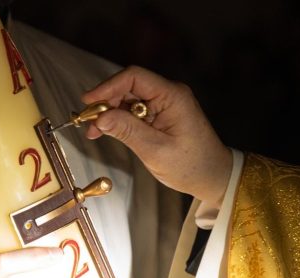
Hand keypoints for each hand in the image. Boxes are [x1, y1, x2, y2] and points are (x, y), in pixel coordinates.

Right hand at [82, 66, 232, 206]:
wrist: (212, 176)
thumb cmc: (191, 165)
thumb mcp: (155, 150)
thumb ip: (127, 131)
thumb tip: (101, 117)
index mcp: (172, 96)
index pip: (134, 77)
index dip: (108, 87)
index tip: (88, 102)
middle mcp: (168, 94)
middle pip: (128, 87)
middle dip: (105, 102)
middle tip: (87, 121)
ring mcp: (164, 104)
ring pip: (128, 99)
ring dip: (109, 113)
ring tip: (94, 131)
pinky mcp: (160, 115)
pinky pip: (133, 111)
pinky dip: (118, 120)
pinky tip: (105, 131)